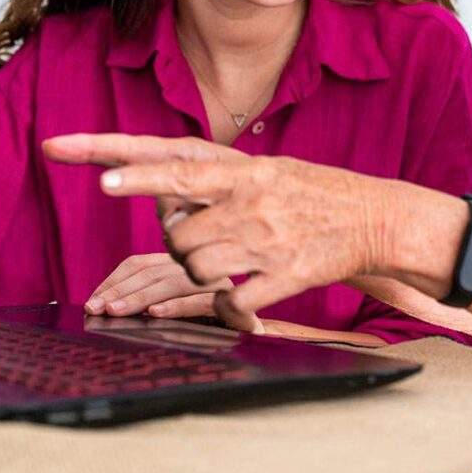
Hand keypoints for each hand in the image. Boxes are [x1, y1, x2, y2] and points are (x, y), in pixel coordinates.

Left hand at [45, 133, 395, 331]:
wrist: (374, 218)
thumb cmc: (317, 192)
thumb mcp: (272, 170)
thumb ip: (220, 180)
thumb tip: (167, 199)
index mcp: (247, 171)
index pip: (180, 168)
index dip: (137, 173)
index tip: (97, 175)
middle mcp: (253, 203)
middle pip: (177, 234)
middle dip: (179, 244)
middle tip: (206, 239)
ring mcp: (268, 241)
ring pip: (196, 267)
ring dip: (201, 272)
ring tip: (231, 261)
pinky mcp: (284, 277)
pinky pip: (229, 300)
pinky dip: (226, 304)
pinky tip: (242, 292)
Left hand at [83, 252, 235, 320]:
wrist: (252, 343)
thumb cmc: (205, 332)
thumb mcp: (169, 315)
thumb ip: (145, 303)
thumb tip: (102, 305)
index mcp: (183, 266)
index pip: (141, 264)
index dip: (114, 281)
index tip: (92, 301)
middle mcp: (200, 268)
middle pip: (154, 271)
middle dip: (120, 290)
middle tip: (96, 308)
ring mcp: (219, 284)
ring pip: (174, 282)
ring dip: (141, 297)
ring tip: (116, 312)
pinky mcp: (235, 305)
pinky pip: (203, 301)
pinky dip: (177, 306)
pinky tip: (155, 314)